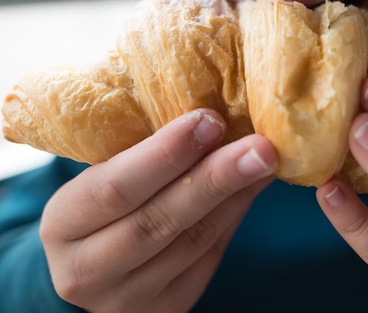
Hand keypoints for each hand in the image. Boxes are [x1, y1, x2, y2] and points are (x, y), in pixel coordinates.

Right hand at [40, 108, 276, 312]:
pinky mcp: (166, 310)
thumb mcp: (101, 177)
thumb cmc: (102, 205)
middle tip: (259, 146)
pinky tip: (253, 188)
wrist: (94, 268)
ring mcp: (126, 299)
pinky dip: (234, 218)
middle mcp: (85, 271)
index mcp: (62, 225)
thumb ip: (142, 154)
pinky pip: (208, 259)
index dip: (165, 155)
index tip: (210, 120)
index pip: (115, 188)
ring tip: (264, 161)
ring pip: (192, 242)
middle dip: (215, 178)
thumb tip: (209, 116)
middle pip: (158, 221)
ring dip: (235, 196)